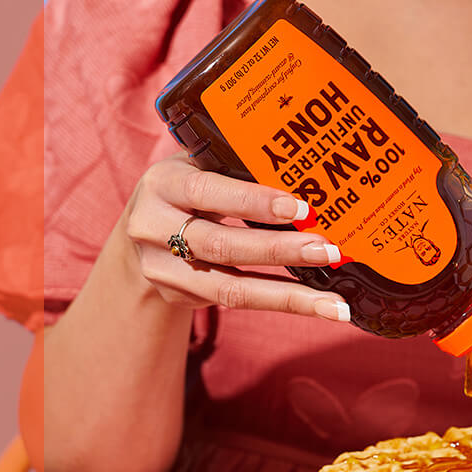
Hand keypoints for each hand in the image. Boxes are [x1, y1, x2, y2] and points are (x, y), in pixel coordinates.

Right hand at [124, 154, 350, 321]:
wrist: (140, 231)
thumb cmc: (187, 189)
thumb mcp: (200, 166)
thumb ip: (236, 170)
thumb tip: (307, 179)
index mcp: (163, 184)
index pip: (209, 192)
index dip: (255, 202)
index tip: (302, 210)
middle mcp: (154, 228)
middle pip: (222, 246)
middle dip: (281, 251)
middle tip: (329, 252)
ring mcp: (164, 269)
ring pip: (230, 289)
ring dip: (288, 296)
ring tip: (332, 302)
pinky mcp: (180, 297)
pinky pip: (236, 302)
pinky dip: (279, 303)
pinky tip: (315, 305)